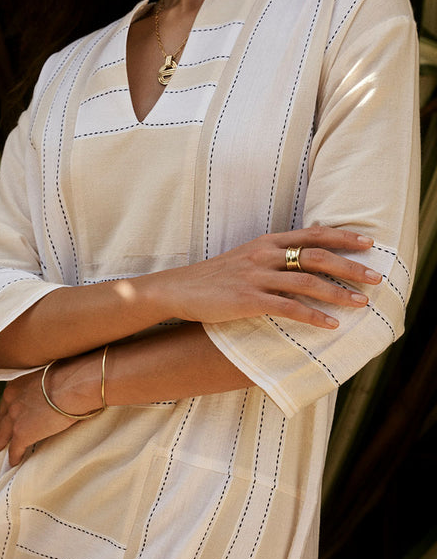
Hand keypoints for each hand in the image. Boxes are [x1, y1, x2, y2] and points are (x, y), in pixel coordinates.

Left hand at [0, 367, 77, 465]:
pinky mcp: (22, 433)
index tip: (4, 419)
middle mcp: (11, 400)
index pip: (7, 403)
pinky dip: (14, 456)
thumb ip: (42, 385)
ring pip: (3, 435)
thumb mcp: (48, 377)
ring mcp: (15, 417)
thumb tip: (52, 390)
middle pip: (2, 419)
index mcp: (17, 385)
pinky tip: (14, 461)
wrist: (74, 386)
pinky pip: (15, 449)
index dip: (5, 413)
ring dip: (1, 444)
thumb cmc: (71, 378)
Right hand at [166, 226, 380, 327]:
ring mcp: (256, 277)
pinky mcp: (248, 300)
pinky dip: (313, 316)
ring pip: (307, 282)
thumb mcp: (248, 254)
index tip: (369, 243)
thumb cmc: (216, 275)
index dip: (344, 236)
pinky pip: (288, 308)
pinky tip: (331, 324)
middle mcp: (265, 255)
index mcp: (267, 241)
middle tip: (376, 276)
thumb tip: (307, 244)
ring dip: (338, 293)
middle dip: (351, 266)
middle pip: (317, 255)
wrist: (180, 288)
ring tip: (362, 303)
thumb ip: (277, 251)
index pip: (314, 234)